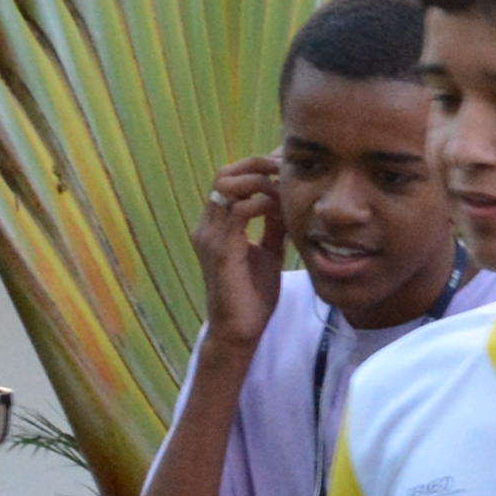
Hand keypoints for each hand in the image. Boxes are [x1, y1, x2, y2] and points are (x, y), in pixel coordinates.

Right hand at [193, 158, 288, 351]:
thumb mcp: (267, 252)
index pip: (229, 178)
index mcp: (215, 225)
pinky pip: (239, 211)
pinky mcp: (221, 250)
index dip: (257, 166)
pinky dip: (263, 202)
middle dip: (258, 164)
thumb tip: (284, 203)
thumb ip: (271, 228)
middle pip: (225, 173)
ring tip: (286, 188)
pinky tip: (282, 209)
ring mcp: (210, 236)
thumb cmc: (252, 295)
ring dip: (262, 181)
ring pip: (228, 186)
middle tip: (288, 169)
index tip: (286, 166)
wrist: (240, 331)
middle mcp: (207, 226)